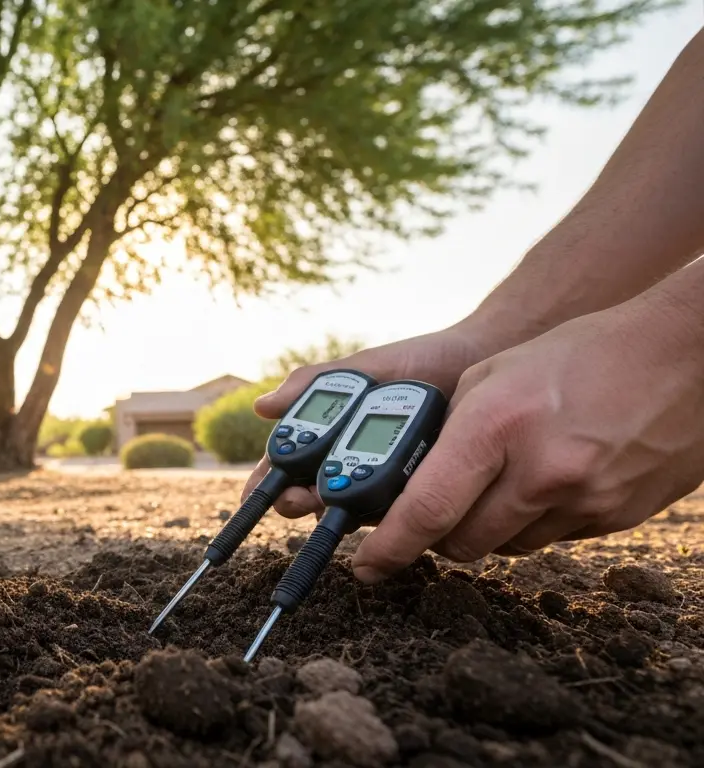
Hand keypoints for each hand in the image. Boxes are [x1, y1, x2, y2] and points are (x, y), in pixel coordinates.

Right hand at [239, 320, 500, 516]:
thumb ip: (315, 384)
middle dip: (297, 500)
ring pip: (352, 509)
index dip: (269, 481)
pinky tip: (384, 513)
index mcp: (334, 434)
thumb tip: (262, 407)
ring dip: (335, 513)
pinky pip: (401, 513)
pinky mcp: (424, 494)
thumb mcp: (364, 368)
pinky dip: (389, 517)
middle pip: (312, 494)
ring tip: (330, 504)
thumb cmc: (421, 361)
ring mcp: (389, 483)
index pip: (289, 464)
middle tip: (295, 497)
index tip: (256, 493)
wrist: (485, 360)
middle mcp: (354, 463)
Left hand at [351, 296, 703, 582]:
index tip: (365, 566)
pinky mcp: (616, 517)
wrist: (682, 354)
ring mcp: (585, 500)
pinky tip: (547, 481)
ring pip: (506, 547)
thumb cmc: (579, 354)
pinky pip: (553, 539)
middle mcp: (540, 470)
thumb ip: (449, 432)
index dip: (389, 547)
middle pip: (462, 543)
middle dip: (437, 537)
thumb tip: (413, 485)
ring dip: (489, 529)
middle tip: (432, 515)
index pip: (426, 509)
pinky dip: (536, 522)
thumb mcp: (493, 375)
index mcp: (497, 425)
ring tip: (502, 481)